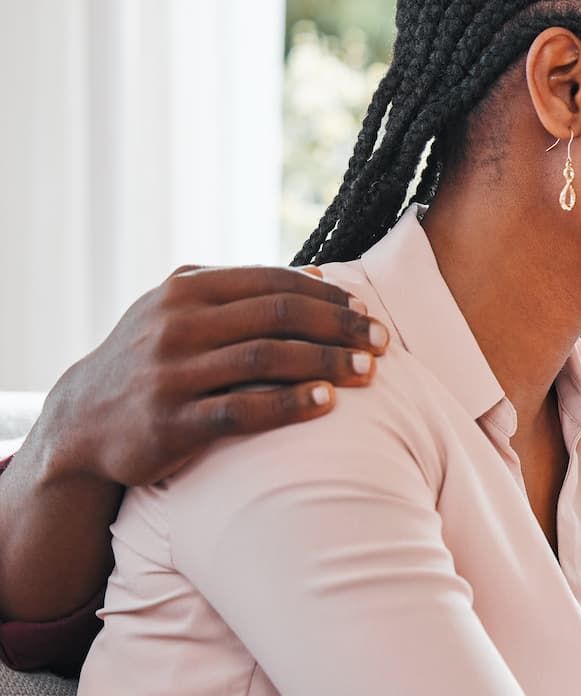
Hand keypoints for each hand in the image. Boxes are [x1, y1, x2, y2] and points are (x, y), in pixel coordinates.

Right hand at [43, 264, 386, 486]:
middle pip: (279, 316)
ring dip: (327, 362)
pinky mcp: (173, 422)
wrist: (81, 420)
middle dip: (339, 327)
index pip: (273, 282)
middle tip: (383, 341)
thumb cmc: (151, 358)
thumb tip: (319, 273)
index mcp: (185, 290)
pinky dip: (289, 404)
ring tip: (369, 371)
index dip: (328, 296)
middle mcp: (178, 325)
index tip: (367, 311)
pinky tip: (328, 403)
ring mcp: (173, 373)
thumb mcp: (181, 310)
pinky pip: (242, 409)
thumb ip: (242, 289)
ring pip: (266, 359)